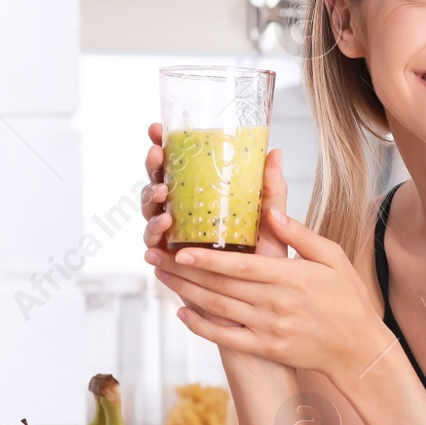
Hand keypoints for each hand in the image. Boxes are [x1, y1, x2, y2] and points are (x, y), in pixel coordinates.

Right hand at [141, 123, 291, 257]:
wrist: (260, 295)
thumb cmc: (264, 256)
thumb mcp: (271, 219)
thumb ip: (272, 189)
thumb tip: (275, 153)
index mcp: (202, 194)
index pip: (178, 164)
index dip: (163, 144)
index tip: (156, 129)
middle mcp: (183, 211)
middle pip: (158, 181)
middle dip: (153, 166)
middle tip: (157, 156)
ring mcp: (173, 234)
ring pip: (150, 211)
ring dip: (151, 199)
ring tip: (162, 195)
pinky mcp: (170, 260)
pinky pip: (154, 248)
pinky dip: (152, 241)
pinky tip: (156, 241)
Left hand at [146, 207, 392, 381]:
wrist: (358, 348)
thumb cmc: (347, 298)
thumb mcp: (333, 258)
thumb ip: (300, 235)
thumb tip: (270, 212)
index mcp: (291, 278)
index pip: (241, 267)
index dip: (207, 259)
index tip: (180, 248)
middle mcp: (276, 304)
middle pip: (220, 287)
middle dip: (183, 272)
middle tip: (155, 256)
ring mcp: (269, 329)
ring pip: (218, 309)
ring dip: (185, 293)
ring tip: (161, 277)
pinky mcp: (266, 349)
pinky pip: (227, 338)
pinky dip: (202, 327)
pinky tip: (183, 313)